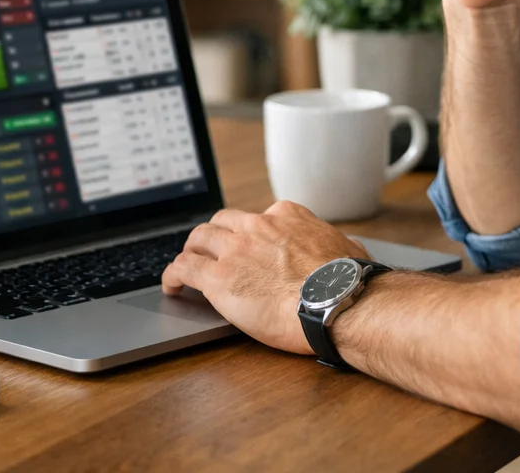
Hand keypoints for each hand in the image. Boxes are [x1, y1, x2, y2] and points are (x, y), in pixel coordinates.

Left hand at [162, 200, 369, 354]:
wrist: (338, 303)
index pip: (257, 218)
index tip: (247, 246)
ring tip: (186, 266)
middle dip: (213, 237)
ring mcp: (236, 249)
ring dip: (192, 251)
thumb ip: (336, 245)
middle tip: (209, 252)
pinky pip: (184, 267)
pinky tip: (172, 285)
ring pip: (199, 239)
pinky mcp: (218, 277)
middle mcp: (258, 225)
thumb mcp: (347, 249)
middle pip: (222, 222)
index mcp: (288, 216)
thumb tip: (347, 250)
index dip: (248, 234)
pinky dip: (173, 274)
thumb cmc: (348, 283)